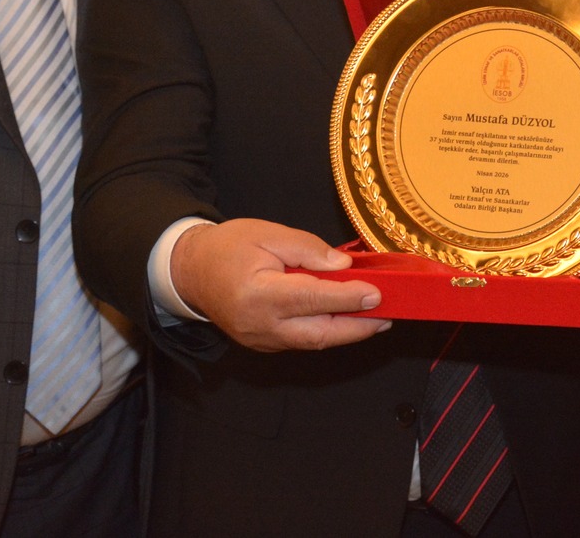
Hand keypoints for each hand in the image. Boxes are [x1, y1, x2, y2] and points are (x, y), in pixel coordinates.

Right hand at [170, 218, 389, 351]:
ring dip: (347, 332)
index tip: (376, 293)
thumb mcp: (268, 233)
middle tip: (388, 315)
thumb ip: (307, 249)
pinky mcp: (264, 345)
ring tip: (376, 318)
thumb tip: (343, 267)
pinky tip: (347, 319)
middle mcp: (261, 326)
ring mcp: (262, 341)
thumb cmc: (228, 247)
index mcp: (259, 294)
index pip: (312, 299)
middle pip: (319, 333)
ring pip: (314, 342)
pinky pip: (302, 341)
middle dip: (358, 328)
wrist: (191, 271)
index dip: (347, 297)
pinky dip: (327, 331)